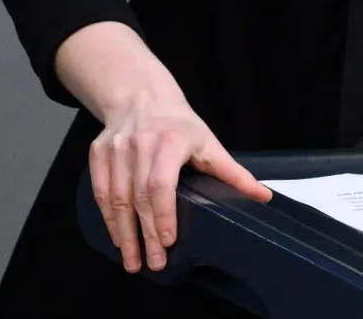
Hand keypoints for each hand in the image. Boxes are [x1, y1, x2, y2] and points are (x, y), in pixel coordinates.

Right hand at [89, 94, 271, 272]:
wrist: (142, 98)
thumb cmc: (180, 125)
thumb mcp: (209, 144)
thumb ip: (234, 173)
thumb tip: (263, 196)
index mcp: (170, 142)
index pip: (161, 184)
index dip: (163, 215)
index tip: (169, 241)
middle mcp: (139, 145)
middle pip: (139, 198)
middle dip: (145, 235)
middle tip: (154, 263)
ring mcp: (116, 149)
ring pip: (115, 199)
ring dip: (124, 233)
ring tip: (132, 259)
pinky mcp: (99, 154)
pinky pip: (99, 191)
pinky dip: (107, 217)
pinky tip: (118, 236)